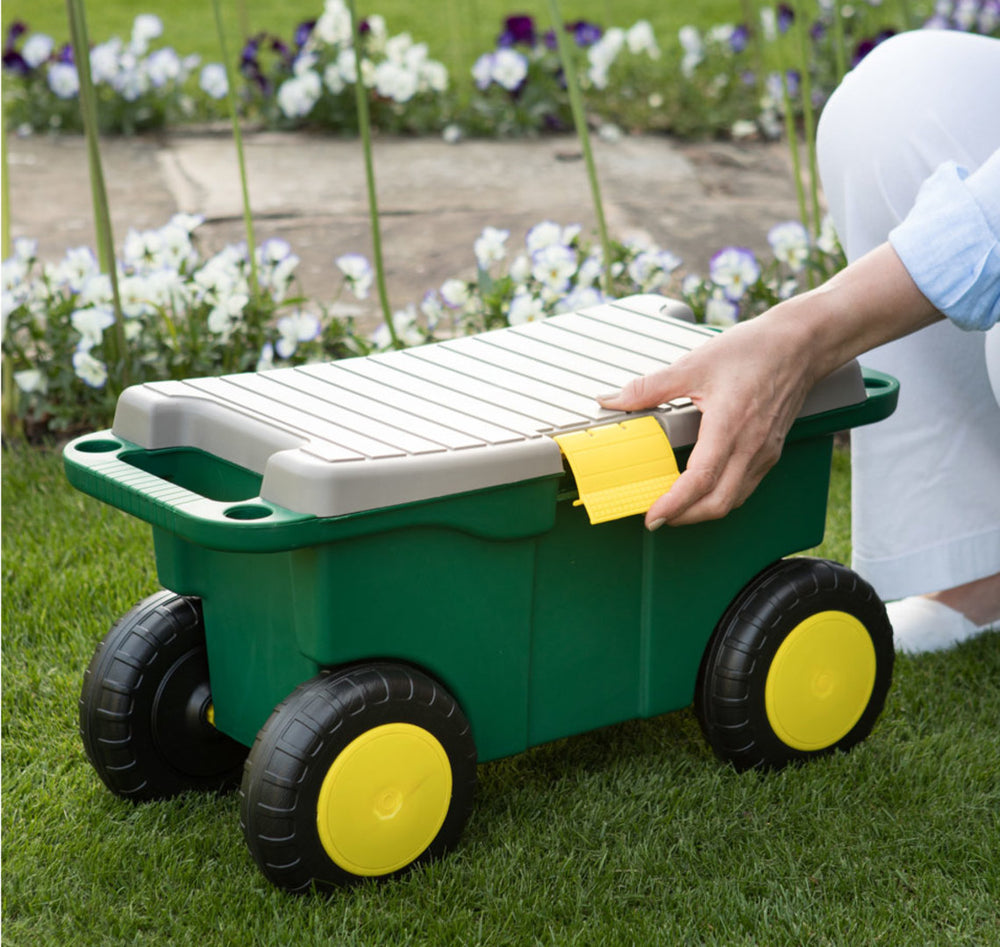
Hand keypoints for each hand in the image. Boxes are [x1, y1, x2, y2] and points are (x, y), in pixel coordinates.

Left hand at [597, 310, 813, 527]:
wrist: (800, 344)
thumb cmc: (753, 351)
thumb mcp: (694, 364)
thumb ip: (650, 388)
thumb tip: (612, 400)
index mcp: (729, 427)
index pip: (700, 481)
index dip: (674, 504)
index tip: (653, 516)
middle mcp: (751, 447)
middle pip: (717, 503)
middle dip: (684, 517)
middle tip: (656, 517)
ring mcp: (763, 453)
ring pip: (733, 500)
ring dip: (702, 511)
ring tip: (674, 507)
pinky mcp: (770, 452)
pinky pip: (744, 487)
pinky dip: (720, 497)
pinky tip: (702, 489)